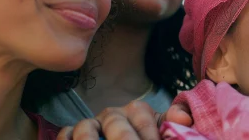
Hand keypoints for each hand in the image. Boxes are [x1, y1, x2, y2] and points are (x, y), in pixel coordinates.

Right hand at [57, 101, 192, 139]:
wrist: (131, 136)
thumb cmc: (147, 137)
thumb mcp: (162, 129)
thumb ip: (174, 120)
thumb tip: (183, 119)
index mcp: (138, 110)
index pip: (143, 119)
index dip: (150, 135)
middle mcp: (113, 114)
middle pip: (116, 125)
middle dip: (124, 139)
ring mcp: (91, 124)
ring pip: (86, 128)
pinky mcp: (72, 134)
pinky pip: (64, 134)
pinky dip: (65, 139)